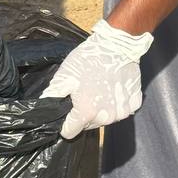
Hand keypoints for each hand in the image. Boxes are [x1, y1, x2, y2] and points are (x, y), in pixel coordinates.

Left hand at [41, 19, 153, 139]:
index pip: (69, 132)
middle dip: (83, 115)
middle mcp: (106, 117)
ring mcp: (122, 112)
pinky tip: (113, 90)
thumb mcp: (64, 75)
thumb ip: (52, 96)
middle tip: (83, 95)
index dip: (65, 123)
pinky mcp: (134, 103)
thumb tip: (42, 108)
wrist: (117, 45)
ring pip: (105, 120)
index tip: (67, 111)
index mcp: (87, 112)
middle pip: (88, 126)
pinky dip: (117, 104)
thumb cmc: (88, 60)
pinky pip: (122, 111)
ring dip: (101, 110)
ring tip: (99, 91)